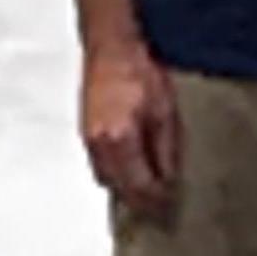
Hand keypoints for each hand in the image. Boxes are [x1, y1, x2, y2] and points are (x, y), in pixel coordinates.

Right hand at [82, 38, 180, 213]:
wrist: (111, 45)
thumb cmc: (139, 69)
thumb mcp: (165, 110)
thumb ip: (166, 150)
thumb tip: (168, 180)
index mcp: (121, 139)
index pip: (139, 187)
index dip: (156, 202)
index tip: (171, 211)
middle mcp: (99, 144)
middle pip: (118, 189)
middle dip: (139, 202)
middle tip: (161, 209)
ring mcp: (88, 138)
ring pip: (106, 179)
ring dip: (125, 189)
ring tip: (148, 192)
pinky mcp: (85, 132)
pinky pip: (99, 165)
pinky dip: (115, 173)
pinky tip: (131, 170)